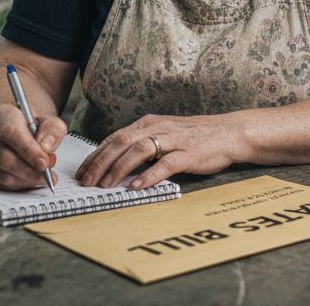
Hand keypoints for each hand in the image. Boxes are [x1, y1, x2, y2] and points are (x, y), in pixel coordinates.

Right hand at [0, 103, 67, 190]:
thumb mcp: (50, 121)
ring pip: (2, 174)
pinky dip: (19, 185)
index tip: (44, 163)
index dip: (28, 150)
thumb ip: (53, 131)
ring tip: (43, 175)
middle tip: (47, 172)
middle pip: (3, 158)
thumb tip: (46, 148)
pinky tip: (30, 178)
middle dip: (29, 171)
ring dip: (26, 180)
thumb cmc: (34, 126)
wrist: (19, 129)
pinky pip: (0, 183)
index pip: (11, 133)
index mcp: (3, 114)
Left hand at [75, 114, 244, 189]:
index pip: (114, 138)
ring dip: (119, 168)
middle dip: (100, 163)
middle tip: (86, 182)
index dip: (95, 155)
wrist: (228, 132)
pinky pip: (165, 164)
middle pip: (121, 142)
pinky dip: (149, 175)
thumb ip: (142, 144)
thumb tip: (115, 162)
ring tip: (106, 185)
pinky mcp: (188, 153)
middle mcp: (157, 128)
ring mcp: (173, 140)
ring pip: (139, 150)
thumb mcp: (163, 134)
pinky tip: (136, 186)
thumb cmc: (194, 137)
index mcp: (148, 123)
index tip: (82, 172)